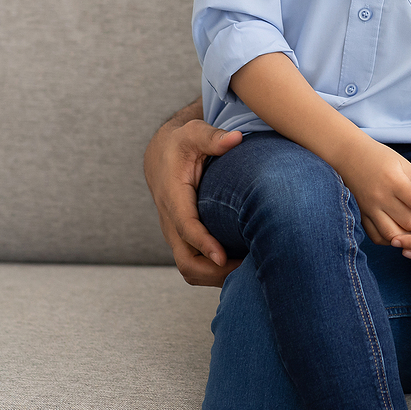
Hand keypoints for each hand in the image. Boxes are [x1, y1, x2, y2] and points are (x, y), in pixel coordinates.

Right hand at [143, 99, 242, 285]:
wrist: (161, 154)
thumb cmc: (182, 143)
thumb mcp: (194, 133)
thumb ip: (212, 137)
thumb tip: (235, 138)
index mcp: (173, 197)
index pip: (186, 227)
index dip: (204, 244)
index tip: (224, 257)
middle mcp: (171, 220)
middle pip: (186, 260)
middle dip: (214, 271)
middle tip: (247, 268)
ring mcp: (176, 232)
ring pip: (190, 268)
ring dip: (216, 276)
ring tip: (249, 271)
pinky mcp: (183, 237)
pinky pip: (195, 263)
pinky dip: (214, 272)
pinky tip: (242, 266)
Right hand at [329, 135, 410, 245]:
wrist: (350, 155)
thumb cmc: (380, 157)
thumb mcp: (403, 165)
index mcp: (394, 181)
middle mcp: (381, 197)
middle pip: (408, 222)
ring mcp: (369, 208)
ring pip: (392, 235)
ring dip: (406, 236)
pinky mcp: (361, 215)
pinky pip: (376, 237)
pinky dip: (389, 240)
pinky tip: (396, 233)